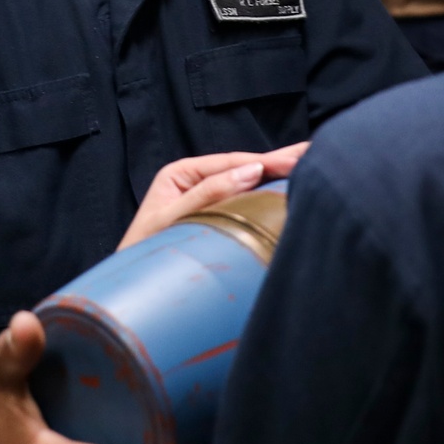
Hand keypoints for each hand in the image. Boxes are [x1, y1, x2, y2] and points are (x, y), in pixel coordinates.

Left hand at [118, 142, 307, 249]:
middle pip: (242, 168)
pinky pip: (243, 203)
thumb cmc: (143, 255)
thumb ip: (209, 195)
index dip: (266, 159)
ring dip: (275, 176)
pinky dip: (265, 195)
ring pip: (246, 184)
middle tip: (312, 151)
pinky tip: (286, 190)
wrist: (131, 292)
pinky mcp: (213, 219)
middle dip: (277, 162)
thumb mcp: (173, 220)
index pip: (231, 162)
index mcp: (180, 174)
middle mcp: (192, 181)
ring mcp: (203, 199)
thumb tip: (251, 171)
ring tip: (307, 164)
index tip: (296, 157)